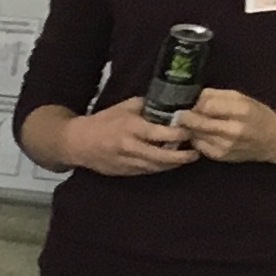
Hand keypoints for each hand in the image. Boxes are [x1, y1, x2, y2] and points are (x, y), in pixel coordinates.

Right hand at [56, 103, 195, 175]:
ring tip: (189, 157)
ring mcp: (128, 162)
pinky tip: (170, 162)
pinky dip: (161, 167)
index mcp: (132, 128)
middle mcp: (131, 147)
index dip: (181, 133)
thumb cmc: (103, 121)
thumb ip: (147, 106)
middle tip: (197, 151)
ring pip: (157, 166)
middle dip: (183, 155)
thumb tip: (169, 104)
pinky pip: (148, 171)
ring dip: (174, 163)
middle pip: (163, 156)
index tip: (193, 128)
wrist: (78, 143)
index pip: (162, 133)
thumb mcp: (125, 106)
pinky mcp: (125, 172)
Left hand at [170, 88, 275, 165]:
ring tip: (191, 123)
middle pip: (197, 122)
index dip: (196, 104)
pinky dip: (196, 138)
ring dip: (190, 128)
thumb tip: (195, 97)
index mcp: (241, 110)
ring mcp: (225, 145)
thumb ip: (217, 95)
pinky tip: (201, 134)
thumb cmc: (256, 115)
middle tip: (179, 114)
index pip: (207, 105)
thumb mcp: (241, 98)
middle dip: (185, 117)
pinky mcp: (219, 156)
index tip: (192, 102)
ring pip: (195, 134)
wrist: (272, 140)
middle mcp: (233, 129)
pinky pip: (198, 145)